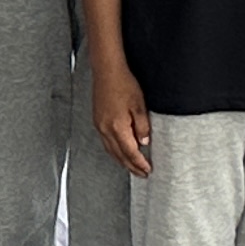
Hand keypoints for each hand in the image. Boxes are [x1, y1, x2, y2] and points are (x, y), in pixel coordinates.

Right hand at [91, 59, 151, 178]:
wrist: (106, 70)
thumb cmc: (123, 83)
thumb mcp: (139, 105)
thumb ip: (142, 126)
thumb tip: (144, 142)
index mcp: (117, 127)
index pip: (130, 152)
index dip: (139, 163)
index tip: (147, 170)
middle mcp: (105, 129)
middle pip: (119, 155)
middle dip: (130, 166)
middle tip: (141, 174)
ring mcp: (99, 125)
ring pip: (111, 150)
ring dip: (121, 161)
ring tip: (131, 167)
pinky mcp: (97, 120)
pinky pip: (105, 142)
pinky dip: (114, 151)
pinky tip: (119, 150)